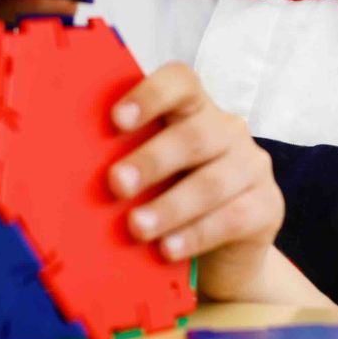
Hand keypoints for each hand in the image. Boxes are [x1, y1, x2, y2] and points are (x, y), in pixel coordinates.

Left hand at [106, 63, 284, 301]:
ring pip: (213, 181)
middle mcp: (228, 130)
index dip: (150, 94)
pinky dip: (196, 235)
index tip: (116, 120)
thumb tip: (68, 167)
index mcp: (195, 111)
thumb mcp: (149, 178)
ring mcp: (252, 167)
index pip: (181, 83)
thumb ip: (125, 161)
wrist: (222, 255)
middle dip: (152, 160)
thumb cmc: (171, 203)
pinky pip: (234, 218)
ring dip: (171, 206)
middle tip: (116, 185)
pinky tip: (169, 249)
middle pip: (195, 134)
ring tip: (137, 227)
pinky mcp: (268, 206)